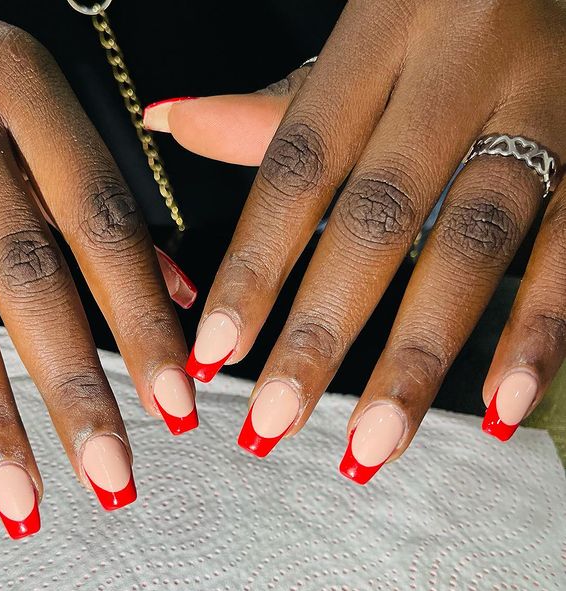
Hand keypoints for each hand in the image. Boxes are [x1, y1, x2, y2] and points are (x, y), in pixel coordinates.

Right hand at [0, 0, 197, 537]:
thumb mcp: (38, 107)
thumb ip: (104, 202)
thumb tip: (180, 300)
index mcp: (22, 83)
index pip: (101, 222)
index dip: (143, 320)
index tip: (178, 406)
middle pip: (22, 274)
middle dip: (74, 388)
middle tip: (113, 478)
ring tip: (22, 503)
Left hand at [145, 0, 565, 480]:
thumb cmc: (434, 14)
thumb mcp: (352, 46)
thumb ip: (267, 106)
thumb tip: (165, 120)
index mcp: (377, 37)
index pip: (295, 170)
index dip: (252, 268)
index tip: (213, 356)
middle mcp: (457, 72)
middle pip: (376, 220)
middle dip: (320, 333)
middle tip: (273, 423)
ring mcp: (540, 112)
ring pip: (471, 247)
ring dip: (417, 359)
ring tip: (372, 445)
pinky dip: (538, 333)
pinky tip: (499, 410)